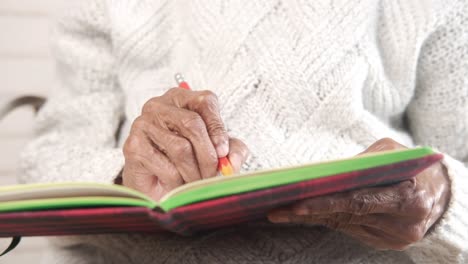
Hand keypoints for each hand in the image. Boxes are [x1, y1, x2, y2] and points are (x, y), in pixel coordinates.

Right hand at [122, 88, 249, 199]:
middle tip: (214, 175)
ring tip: (197, 182)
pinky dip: (177, 181)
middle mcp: (159, 106)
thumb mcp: (217, 152)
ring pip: (181, 147)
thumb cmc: (186, 163)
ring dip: (194, 172)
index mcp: (181, 98)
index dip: (218, 128)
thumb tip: (231, 159)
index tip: (223, 152)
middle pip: (193, 124)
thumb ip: (232, 151)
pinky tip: (177, 184)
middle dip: (208, 155)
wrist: (155, 187)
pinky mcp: (133, 146)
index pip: (205, 102)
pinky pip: (165, 165)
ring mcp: (143, 124)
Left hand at [267, 138, 450, 249]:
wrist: (441, 192)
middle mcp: (403, 224)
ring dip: (313, 218)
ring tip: (283, 210)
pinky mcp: (388, 243)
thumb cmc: (412, 165)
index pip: (358, 202)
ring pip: (344, 225)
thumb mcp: (391, 153)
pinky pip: (351, 230)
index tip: (297, 203)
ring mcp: (395, 238)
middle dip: (309, 212)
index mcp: (408, 198)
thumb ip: (361, 162)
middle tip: (278, 208)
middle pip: (346, 217)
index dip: (325, 203)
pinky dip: (329, 220)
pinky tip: (307, 214)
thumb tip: (325, 173)